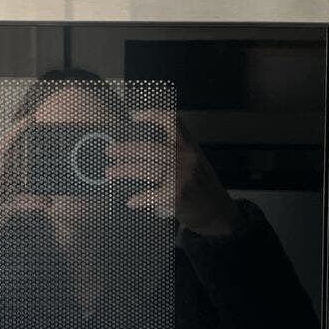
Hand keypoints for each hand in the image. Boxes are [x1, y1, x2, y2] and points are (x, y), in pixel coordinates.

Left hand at [106, 110, 238, 236]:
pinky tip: (131, 201)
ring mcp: (183, 177)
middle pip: (150, 148)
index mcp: (189, 146)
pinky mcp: (179, 196)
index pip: (171, 121)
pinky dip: (140, 198)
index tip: (133, 117)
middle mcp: (187, 158)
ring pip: (147, 169)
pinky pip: (153, 195)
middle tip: (109, 151)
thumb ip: (174, 153)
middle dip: (126, 150)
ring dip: (125, 170)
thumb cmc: (200, 186)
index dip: (152, 115)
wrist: (219, 213)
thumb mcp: (193, 162)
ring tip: (110, 172)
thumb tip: (136, 150)